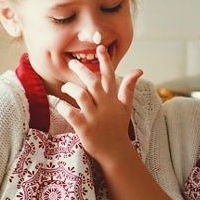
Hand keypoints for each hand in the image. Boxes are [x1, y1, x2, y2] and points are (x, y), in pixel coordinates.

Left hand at [56, 45, 141, 165]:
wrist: (115, 152)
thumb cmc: (118, 127)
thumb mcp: (126, 106)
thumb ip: (129, 87)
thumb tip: (139, 70)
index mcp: (113, 98)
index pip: (110, 76)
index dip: (105, 61)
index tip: (100, 47)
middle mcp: (104, 105)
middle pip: (93, 82)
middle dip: (82, 70)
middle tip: (72, 63)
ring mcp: (94, 117)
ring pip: (81, 95)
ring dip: (70, 88)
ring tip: (65, 87)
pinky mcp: (85, 128)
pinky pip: (71, 114)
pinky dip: (64, 107)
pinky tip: (60, 104)